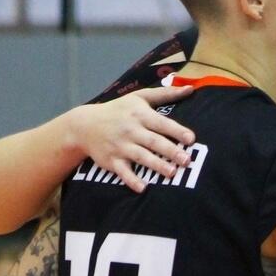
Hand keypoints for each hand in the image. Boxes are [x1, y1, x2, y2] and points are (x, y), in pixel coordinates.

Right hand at [66, 86, 196, 191]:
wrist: (84, 125)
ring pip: (141, 157)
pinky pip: (123, 171)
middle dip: (170, 151)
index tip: (191, 139)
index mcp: (140, 115)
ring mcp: (120, 146)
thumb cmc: (118, 110)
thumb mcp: (139, 97)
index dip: (176, 131)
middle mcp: (131, 130)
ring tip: (172, 173)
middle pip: (154, 141)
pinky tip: (143, 188)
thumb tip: (190, 88)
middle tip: (187, 160)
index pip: (161, 123)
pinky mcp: (111, 161)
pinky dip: (131, 180)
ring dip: (156, 165)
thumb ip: (165, 94)